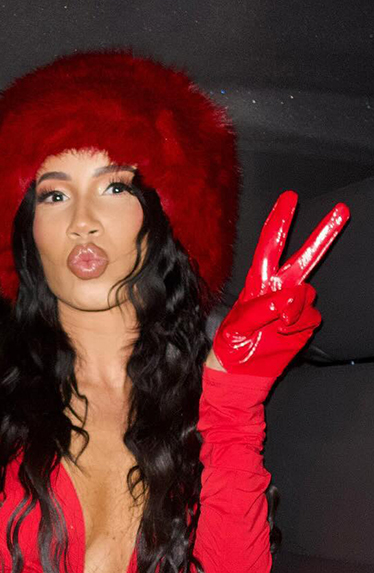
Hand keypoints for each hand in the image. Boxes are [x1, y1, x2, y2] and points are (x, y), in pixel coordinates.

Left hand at [210, 191, 348, 377]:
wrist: (242, 374)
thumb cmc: (231, 348)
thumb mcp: (236, 329)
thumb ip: (260, 310)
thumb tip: (288, 298)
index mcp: (256, 284)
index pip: (269, 247)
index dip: (279, 223)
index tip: (290, 199)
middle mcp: (278, 289)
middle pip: (302, 257)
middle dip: (322, 234)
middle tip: (341, 211)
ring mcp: (293, 306)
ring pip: (308, 293)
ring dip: (294, 310)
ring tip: (276, 326)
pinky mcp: (304, 323)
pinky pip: (311, 316)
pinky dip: (300, 325)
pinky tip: (284, 333)